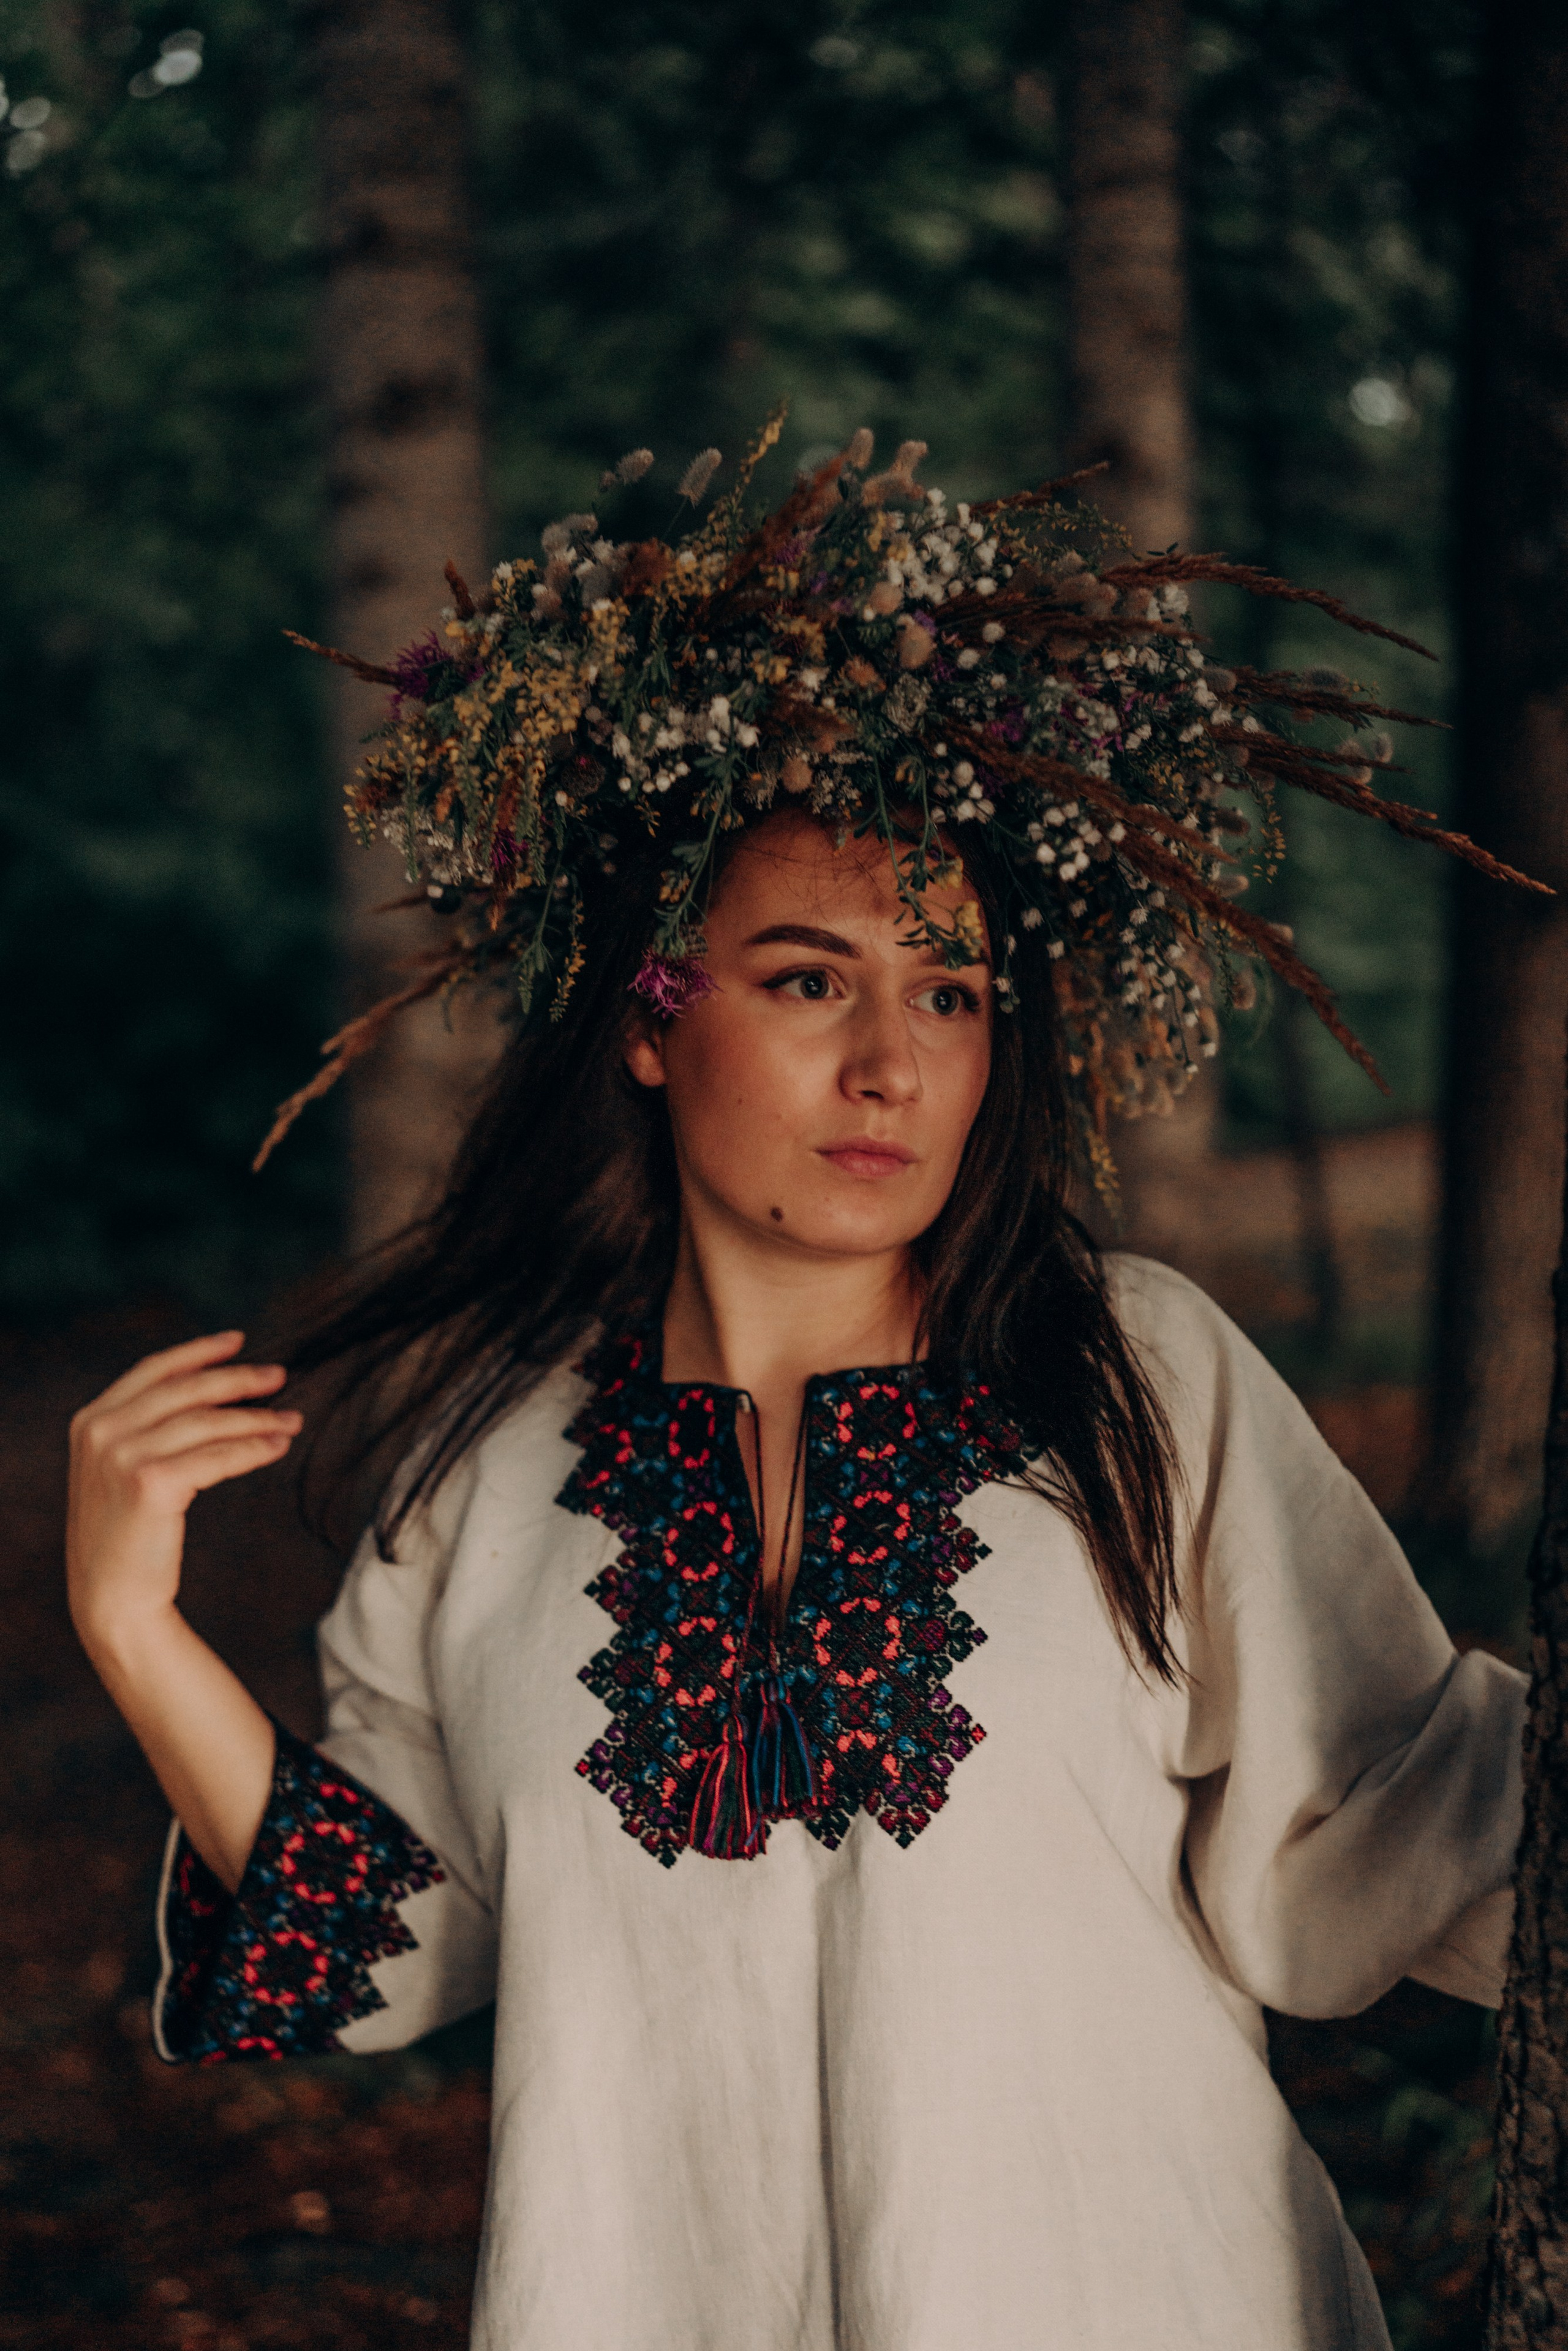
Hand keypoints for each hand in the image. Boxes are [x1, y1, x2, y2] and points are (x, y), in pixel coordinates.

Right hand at [67, 1330, 301, 1661]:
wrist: (110, 1598)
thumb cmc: (126, 1536)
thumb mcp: (119, 1470)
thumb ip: (147, 1429)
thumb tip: (213, 1391)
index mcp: (91, 1420)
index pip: (154, 1370)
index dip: (198, 1351)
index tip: (238, 1341)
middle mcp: (102, 1431)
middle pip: (187, 1389)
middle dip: (239, 1379)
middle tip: (281, 1376)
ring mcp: (123, 1455)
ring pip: (209, 1422)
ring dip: (258, 1418)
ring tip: (291, 1420)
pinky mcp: (151, 1482)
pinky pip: (219, 1456)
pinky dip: (254, 1449)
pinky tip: (277, 1447)